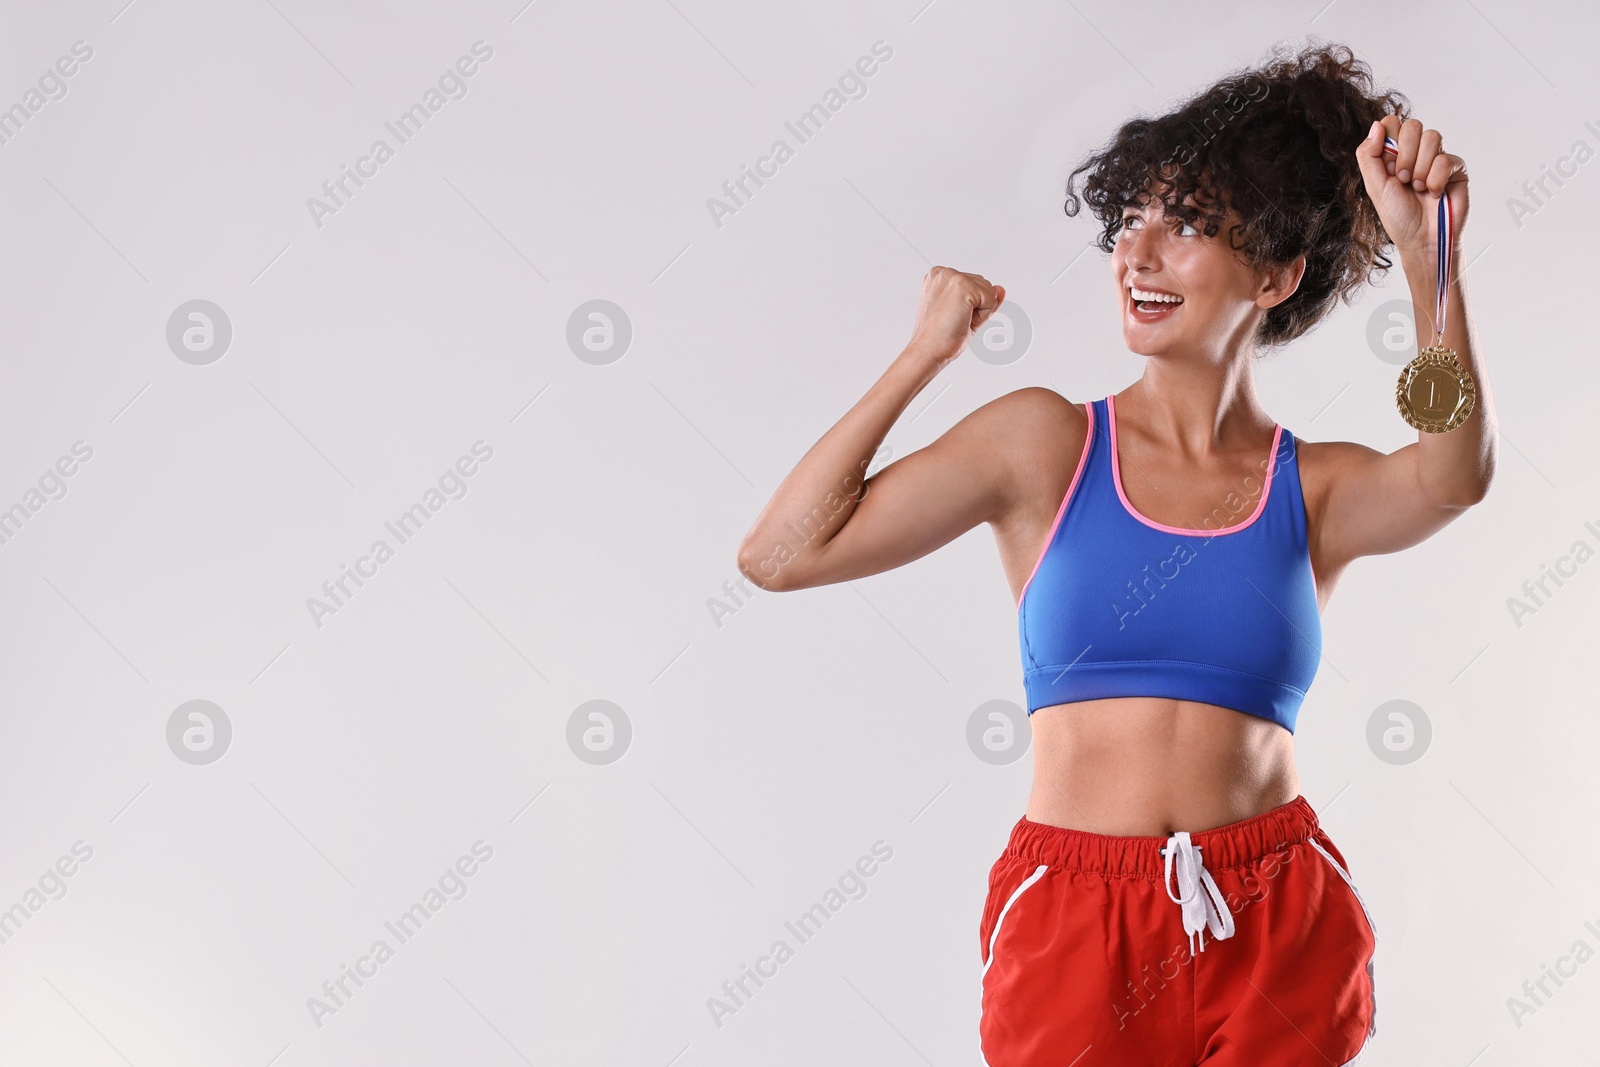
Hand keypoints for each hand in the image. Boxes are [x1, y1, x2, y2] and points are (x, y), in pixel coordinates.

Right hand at [906, 266, 1005, 368]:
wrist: (928, 350)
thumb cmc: (941, 337)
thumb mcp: (967, 314)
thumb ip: (984, 299)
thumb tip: (1000, 288)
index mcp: (939, 276)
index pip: (974, 284)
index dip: (970, 306)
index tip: (950, 316)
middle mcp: (944, 272)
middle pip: (983, 284)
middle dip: (977, 307)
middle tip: (955, 320)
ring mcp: (953, 276)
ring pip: (989, 290)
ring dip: (980, 311)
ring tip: (957, 320)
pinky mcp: (962, 284)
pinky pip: (991, 298)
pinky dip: (983, 314)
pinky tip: (962, 319)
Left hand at [1356, 115, 1469, 261]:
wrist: (1422, 240)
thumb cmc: (1398, 217)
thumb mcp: (1375, 187)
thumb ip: (1368, 156)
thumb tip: (1376, 125)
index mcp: (1394, 154)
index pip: (1392, 123)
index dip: (1389, 142)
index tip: (1388, 168)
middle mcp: (1417, 152)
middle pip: (1413, 125)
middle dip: (1405, 156)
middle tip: (1402, 180)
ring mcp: (1437, 157)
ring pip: (1432, 137)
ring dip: (1420, 169)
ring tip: (1417, 189)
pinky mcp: (1456, 167)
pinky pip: (1446, 159)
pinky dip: (1435, 180)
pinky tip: (1434, 194)